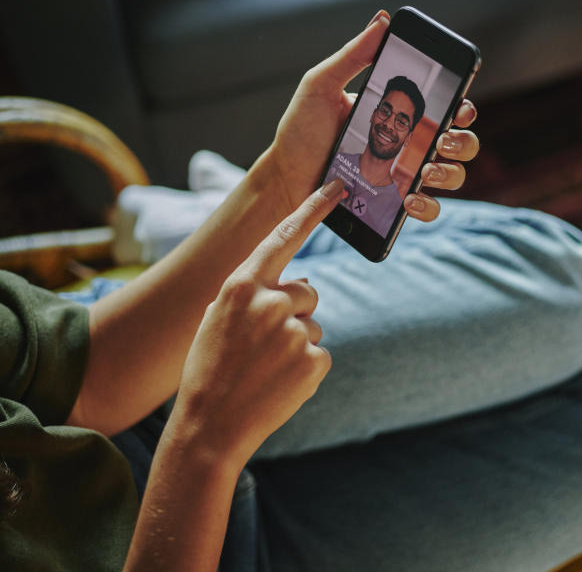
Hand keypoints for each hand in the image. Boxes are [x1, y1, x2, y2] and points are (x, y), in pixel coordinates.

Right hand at [169, 179, 344, 469]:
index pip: (282, 238)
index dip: (311, 210)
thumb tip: (302, 284)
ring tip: (264, 370)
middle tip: (264, 345)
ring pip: (313, 327)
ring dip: (296, 345)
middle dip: (295, 312)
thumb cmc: (209, 371)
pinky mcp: (313, 360)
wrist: (208, 428)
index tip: (337, 187)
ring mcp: (294, 331)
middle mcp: (270, 302)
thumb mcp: (218, 321)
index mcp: (240, 286)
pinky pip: (320, 355)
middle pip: (308, 291)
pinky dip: (305, 370)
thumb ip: (255, 295)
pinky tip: (278, 385)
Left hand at [266, 10, 480, 221]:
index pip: (444, 106)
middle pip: (461, 141)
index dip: (462, 105)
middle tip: (441, 140)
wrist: (285, 175)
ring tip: (426, 171)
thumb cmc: (302, 130)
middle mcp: (409, 143)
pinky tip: (409, 200)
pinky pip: (429, 208)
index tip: (458, 105)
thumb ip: (353, 55)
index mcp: (399, 112)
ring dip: (449, 172)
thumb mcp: (322, 84)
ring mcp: (405, 174)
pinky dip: (428, 206)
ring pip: (453, 175)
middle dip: (462, 141)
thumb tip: (382, 21)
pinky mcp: (395, 203)